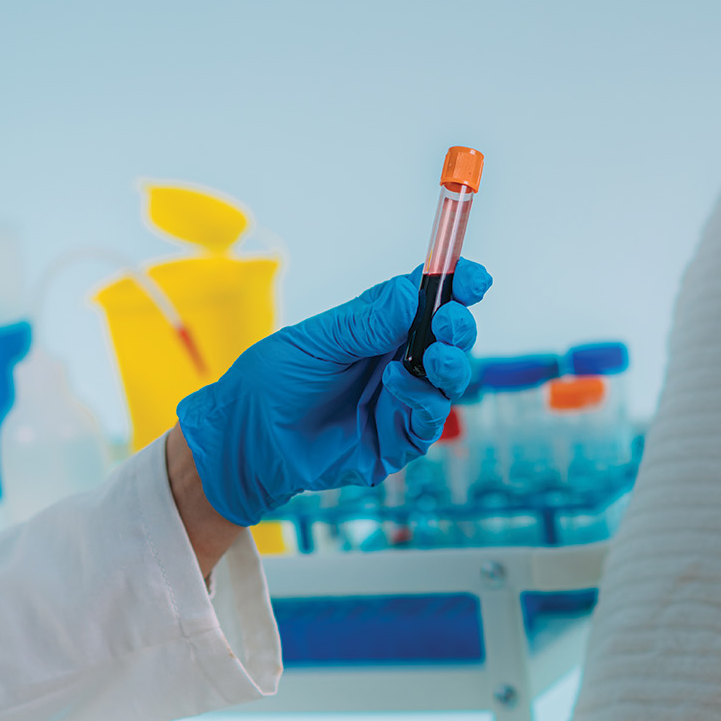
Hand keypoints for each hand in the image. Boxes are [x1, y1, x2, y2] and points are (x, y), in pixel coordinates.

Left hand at [176, 260, 491, 525]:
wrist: (246, 441)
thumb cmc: (272, 382)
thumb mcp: (315, 340)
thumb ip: (366, 321)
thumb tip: (413, 290)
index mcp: (380, 326)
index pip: (430, 299)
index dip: (458, 285)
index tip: (474, 278)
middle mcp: (397, 359)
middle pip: (449, 338)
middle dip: (458, 326)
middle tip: (447, 321)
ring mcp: (400, 400)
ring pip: (450, 379)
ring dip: (451, 363)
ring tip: (433, 355)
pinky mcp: (398, 440)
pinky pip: (428, 419)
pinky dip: (421, 398)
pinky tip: (396, 384)